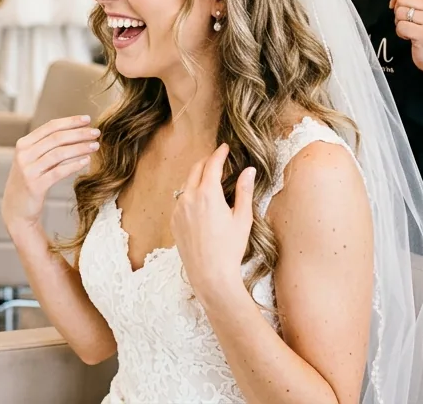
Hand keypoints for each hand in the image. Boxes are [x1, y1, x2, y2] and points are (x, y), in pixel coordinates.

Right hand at [3, 116, 99, 233]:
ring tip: (95, 146)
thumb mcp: (33, 160)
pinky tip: (86, 161)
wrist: (16, 209)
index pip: (50, 126)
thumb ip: (47, 146)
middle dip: (79, 133)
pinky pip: (58, 172)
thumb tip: (75, 131)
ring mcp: (28, 170)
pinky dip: (74, 165)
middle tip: (96, 132)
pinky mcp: (35, 186)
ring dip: (80, 148)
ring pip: (59, 153)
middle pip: (56, 138)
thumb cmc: (30, 181)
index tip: (88, 119)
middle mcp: (24, 155)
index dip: (70, 121)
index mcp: (23, 144)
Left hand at [171, 144, 255, 295]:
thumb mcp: (243, 219)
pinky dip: (190, 193)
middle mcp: (189, 198)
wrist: (210, 275)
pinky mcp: (174, 221)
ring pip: (186, 184)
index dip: (219, 153)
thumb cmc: (230, 249)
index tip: (224, 147)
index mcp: (208, 194)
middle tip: (217, 159)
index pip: (212, 164)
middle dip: (206, 161)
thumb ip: (244, 191)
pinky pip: (181, 200)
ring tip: (209, 178)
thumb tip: (248, 170)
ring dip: (197, 177)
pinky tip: (200, 200)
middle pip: (195, 169)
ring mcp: (178, 209)